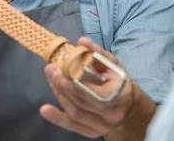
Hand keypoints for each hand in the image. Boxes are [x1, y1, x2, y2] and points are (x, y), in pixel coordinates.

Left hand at [40, 37, 155, 138]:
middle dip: (62, 85)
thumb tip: (82, 41)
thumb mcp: (113, 67)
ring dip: (59, 94)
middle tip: (50, 69)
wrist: (129, 109)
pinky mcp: (91, 132)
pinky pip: (72, 126)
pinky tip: (44, 109)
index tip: (60, 67)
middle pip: (81, 102)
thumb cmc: (119, 83)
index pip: (94, 91)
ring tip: (51, 78)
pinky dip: (56, 118)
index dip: (74, 82)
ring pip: (75, 112)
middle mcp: (111, 114)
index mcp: (120, 95)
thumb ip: (98, 54)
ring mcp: (101, 126)